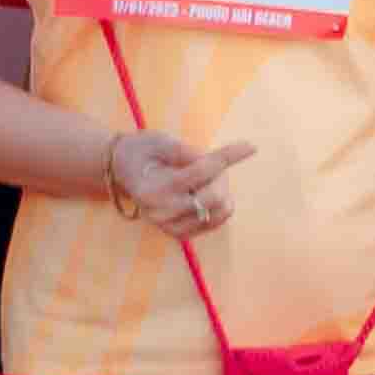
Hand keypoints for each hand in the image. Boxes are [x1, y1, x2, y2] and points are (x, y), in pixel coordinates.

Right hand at [102, 129, 247, 236]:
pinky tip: (205, 192)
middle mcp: (159, 213)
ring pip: (219, 210)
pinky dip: (220, 205)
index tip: (251, 145)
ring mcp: (169, 227)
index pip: (199, 172)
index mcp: (152, 189)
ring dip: (221, 190)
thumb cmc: (143, 151)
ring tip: (202, 179)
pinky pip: (216, 222)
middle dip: (220, 175)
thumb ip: (184, 150)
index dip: (227, 157)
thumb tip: (215, 159)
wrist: (123, 170)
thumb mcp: (159, 141)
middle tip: (208, 162)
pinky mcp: (179, 234)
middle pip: (214, 195)